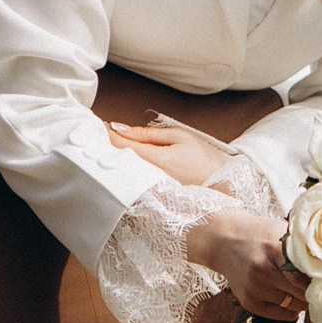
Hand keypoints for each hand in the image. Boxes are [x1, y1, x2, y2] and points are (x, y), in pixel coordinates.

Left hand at [107, 113, 231, 192]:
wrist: (223, 181)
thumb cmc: (202, 157)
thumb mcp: (177, 137)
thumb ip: (146, 134)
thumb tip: (118, 128)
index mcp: (158, 161)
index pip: (122, 146)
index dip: (107, 135)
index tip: (99, 125)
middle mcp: (151, 179)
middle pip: (118, 162)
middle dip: (107, 148)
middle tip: (98, 134)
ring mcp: (151, 191)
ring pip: (123, 173)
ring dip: (114, 159)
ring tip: (110, 146)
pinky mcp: (153, 198)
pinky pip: (133, 182)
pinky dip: (125, 170)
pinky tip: (124, 163)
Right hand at [188, 205, 307, 321]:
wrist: (223, 241)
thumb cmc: (258, 234)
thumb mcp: (280, 231)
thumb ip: (301, 244)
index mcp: (272, 251)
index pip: (302, 276)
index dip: (319, 280)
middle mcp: (261, 272)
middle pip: (301, 293)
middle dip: (314, 291)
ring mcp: (254, 289)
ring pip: (293, 306)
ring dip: (304, 301)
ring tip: (306, 290)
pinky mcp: (249, 302)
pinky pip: (281, 315)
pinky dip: (291, 310)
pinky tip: (293, 298)